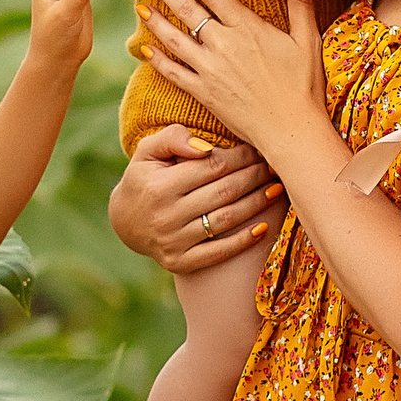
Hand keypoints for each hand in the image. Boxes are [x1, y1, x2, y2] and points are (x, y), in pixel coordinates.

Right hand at [107, 124, 284, 273]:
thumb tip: (205, 147)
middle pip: (224, 192)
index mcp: (159, 186)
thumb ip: (172, 138)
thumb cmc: (144, 178)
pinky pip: (218, 252)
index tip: (257, 149)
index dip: (239, 157)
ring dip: (256, 204)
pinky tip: (264, 228)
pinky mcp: (179, 262)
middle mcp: (166, 215)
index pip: (211, 167)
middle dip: (254, 177)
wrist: (124, 222)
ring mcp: (173, 242)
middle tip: (274, 167)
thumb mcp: (147, 151)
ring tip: (275, 190)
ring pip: (226, 219)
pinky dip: (243, 241)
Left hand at [139, 0, 334, 174]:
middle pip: (187, 9)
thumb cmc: (304, 86)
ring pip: (175, 39)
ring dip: (155, 20)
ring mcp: (210, 70)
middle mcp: (224, 45)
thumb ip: (300, 5)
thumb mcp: (307, 41)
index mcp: (247, 28)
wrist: (291, 131)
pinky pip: (174, 73)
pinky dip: (157, 61)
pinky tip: (144, 49)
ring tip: (139, 5)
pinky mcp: (203, 93)